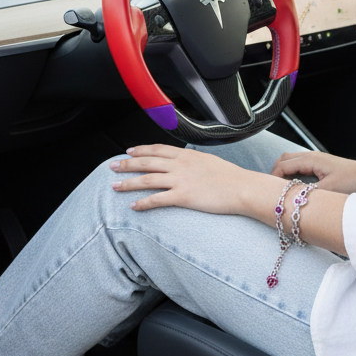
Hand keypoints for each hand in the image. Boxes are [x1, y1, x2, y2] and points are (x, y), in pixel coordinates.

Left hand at [110, 144, 256, 213]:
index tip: (129, 151)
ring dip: (128, 182)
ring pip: (147, 179)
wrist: (242, 188)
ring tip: (115, 186)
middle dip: (127, 164)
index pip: (157, 149)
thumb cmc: (231, 177)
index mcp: (187, 155)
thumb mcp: (210, 162)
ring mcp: (180, 180)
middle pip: (147, 162)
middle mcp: (180, 165)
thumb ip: (195, 163)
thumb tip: (187, 165)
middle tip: (112, 166)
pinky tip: (133, 206)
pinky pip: (157, 199)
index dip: (141, 150)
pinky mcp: (183, 197)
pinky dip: (143, 203)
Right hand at [270, 151, 355, 194]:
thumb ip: (306, 194)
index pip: (282, 165)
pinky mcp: (323, 168)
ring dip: (284, 175)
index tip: (268, 193)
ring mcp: (317, 161)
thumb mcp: (328, 191)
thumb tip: (290, 201)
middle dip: (275, 174)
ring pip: (292, 163)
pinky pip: (301, 169)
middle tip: (273, 192)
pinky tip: (298, 190)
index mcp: (311, 160)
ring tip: (283, 192)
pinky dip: (294, 177)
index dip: (272, 179)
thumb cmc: (355, 181)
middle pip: (284, 160)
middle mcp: (312, 157)